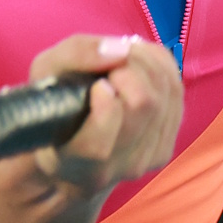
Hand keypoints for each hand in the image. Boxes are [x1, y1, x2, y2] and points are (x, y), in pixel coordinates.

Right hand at [25, 34, 182, 197]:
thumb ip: (76, 55)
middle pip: (142, 104)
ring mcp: (141, 163)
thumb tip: (121, 51)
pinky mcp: (164, 150)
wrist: (75, 138)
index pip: (97, 147)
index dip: (105, 107)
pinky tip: (139, 66)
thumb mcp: (47, 70)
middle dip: (128, 67)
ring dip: (145, 63)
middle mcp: (107, 171)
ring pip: (165, 93)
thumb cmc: (55, 101)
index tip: (98, 85)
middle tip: (109, 62)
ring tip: (121, 60)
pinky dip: (159, 67)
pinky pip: (176, 91)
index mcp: (68, 161)